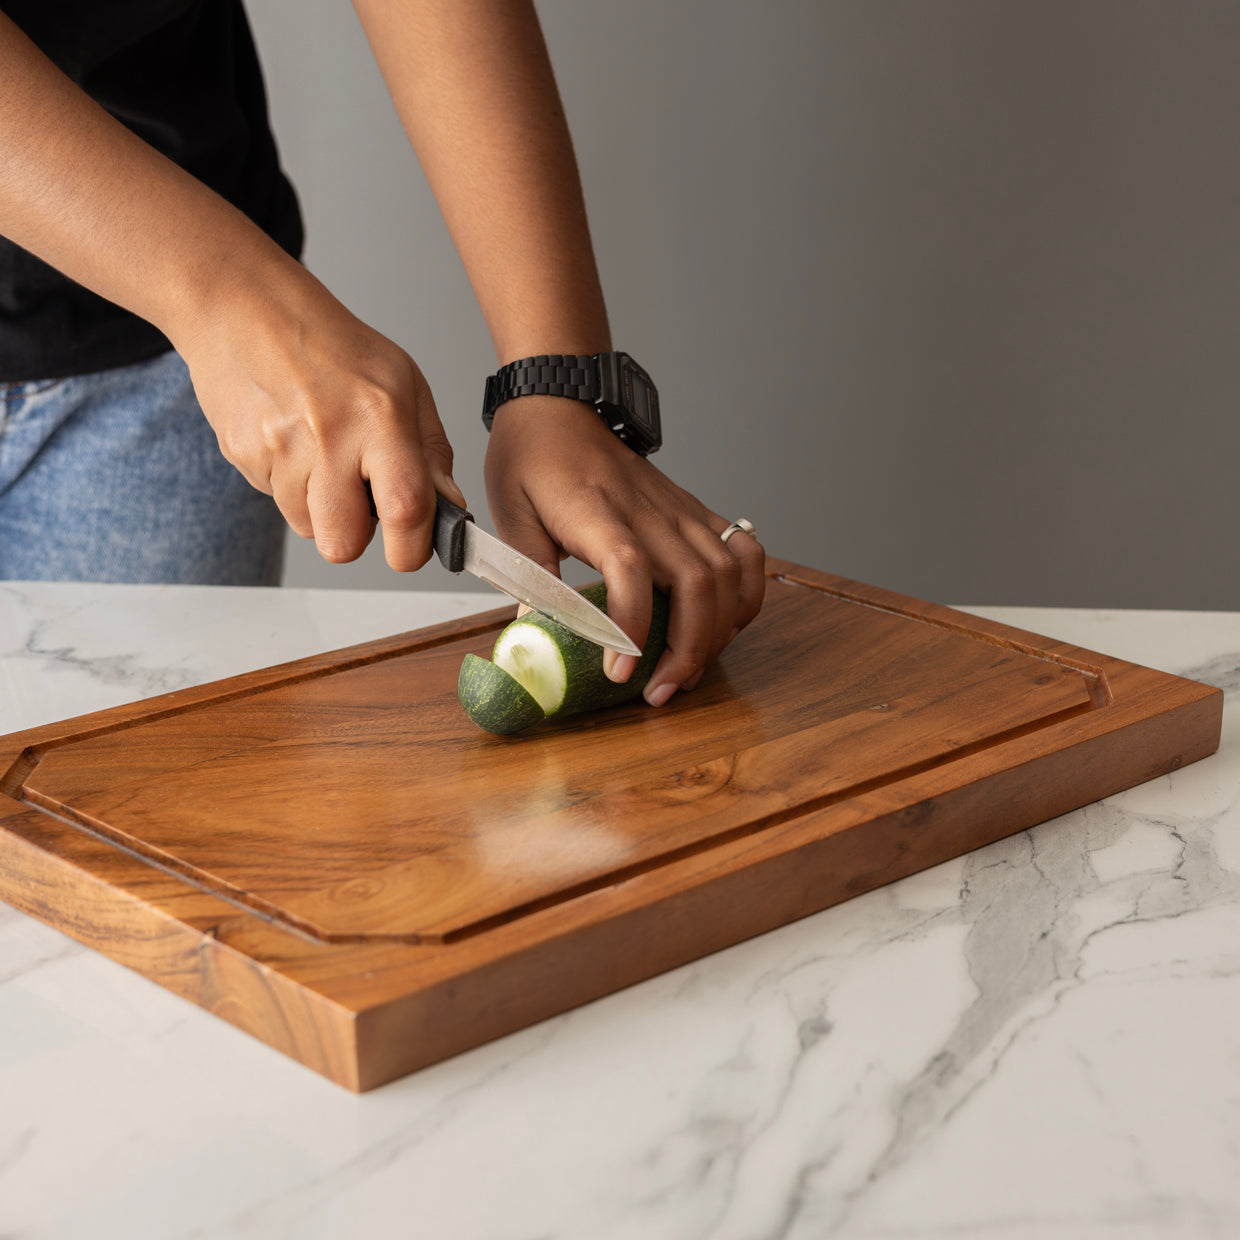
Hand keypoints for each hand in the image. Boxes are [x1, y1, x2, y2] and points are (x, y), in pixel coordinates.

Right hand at [176, 261, 465, 569]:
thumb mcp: (404, 383)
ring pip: (307, 527)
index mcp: (380, 417)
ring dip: (320, 506)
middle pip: (342, 545)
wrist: (245, 306)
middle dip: (356, 535)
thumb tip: (450, 507)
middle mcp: (328, 436)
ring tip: (321, 453)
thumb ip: (431, 452)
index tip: (411, 548)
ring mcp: (279, 448)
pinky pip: (275, 500)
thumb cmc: (332, 345)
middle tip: (360, 499)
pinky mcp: (242, 454)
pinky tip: (291, 440)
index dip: (411, 547)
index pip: (405, 508)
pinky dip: (288, 482)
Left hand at [485, 395, 765, 705]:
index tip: (619, 671)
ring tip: (690, 668)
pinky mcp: (695, 512)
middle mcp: (649, 511)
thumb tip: (536, 638)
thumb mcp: (510, 516)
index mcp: (596, 511)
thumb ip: (528, 576)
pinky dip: (747, 595)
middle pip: (696, 583)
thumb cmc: (532, 459)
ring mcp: (680, 510)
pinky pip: (744, 553)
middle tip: (661, 691)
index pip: (629, 569)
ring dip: (719, 631)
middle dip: (688, 649)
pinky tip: (727, 625)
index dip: (630, 626)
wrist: (561, 406)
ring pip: (728, 574)